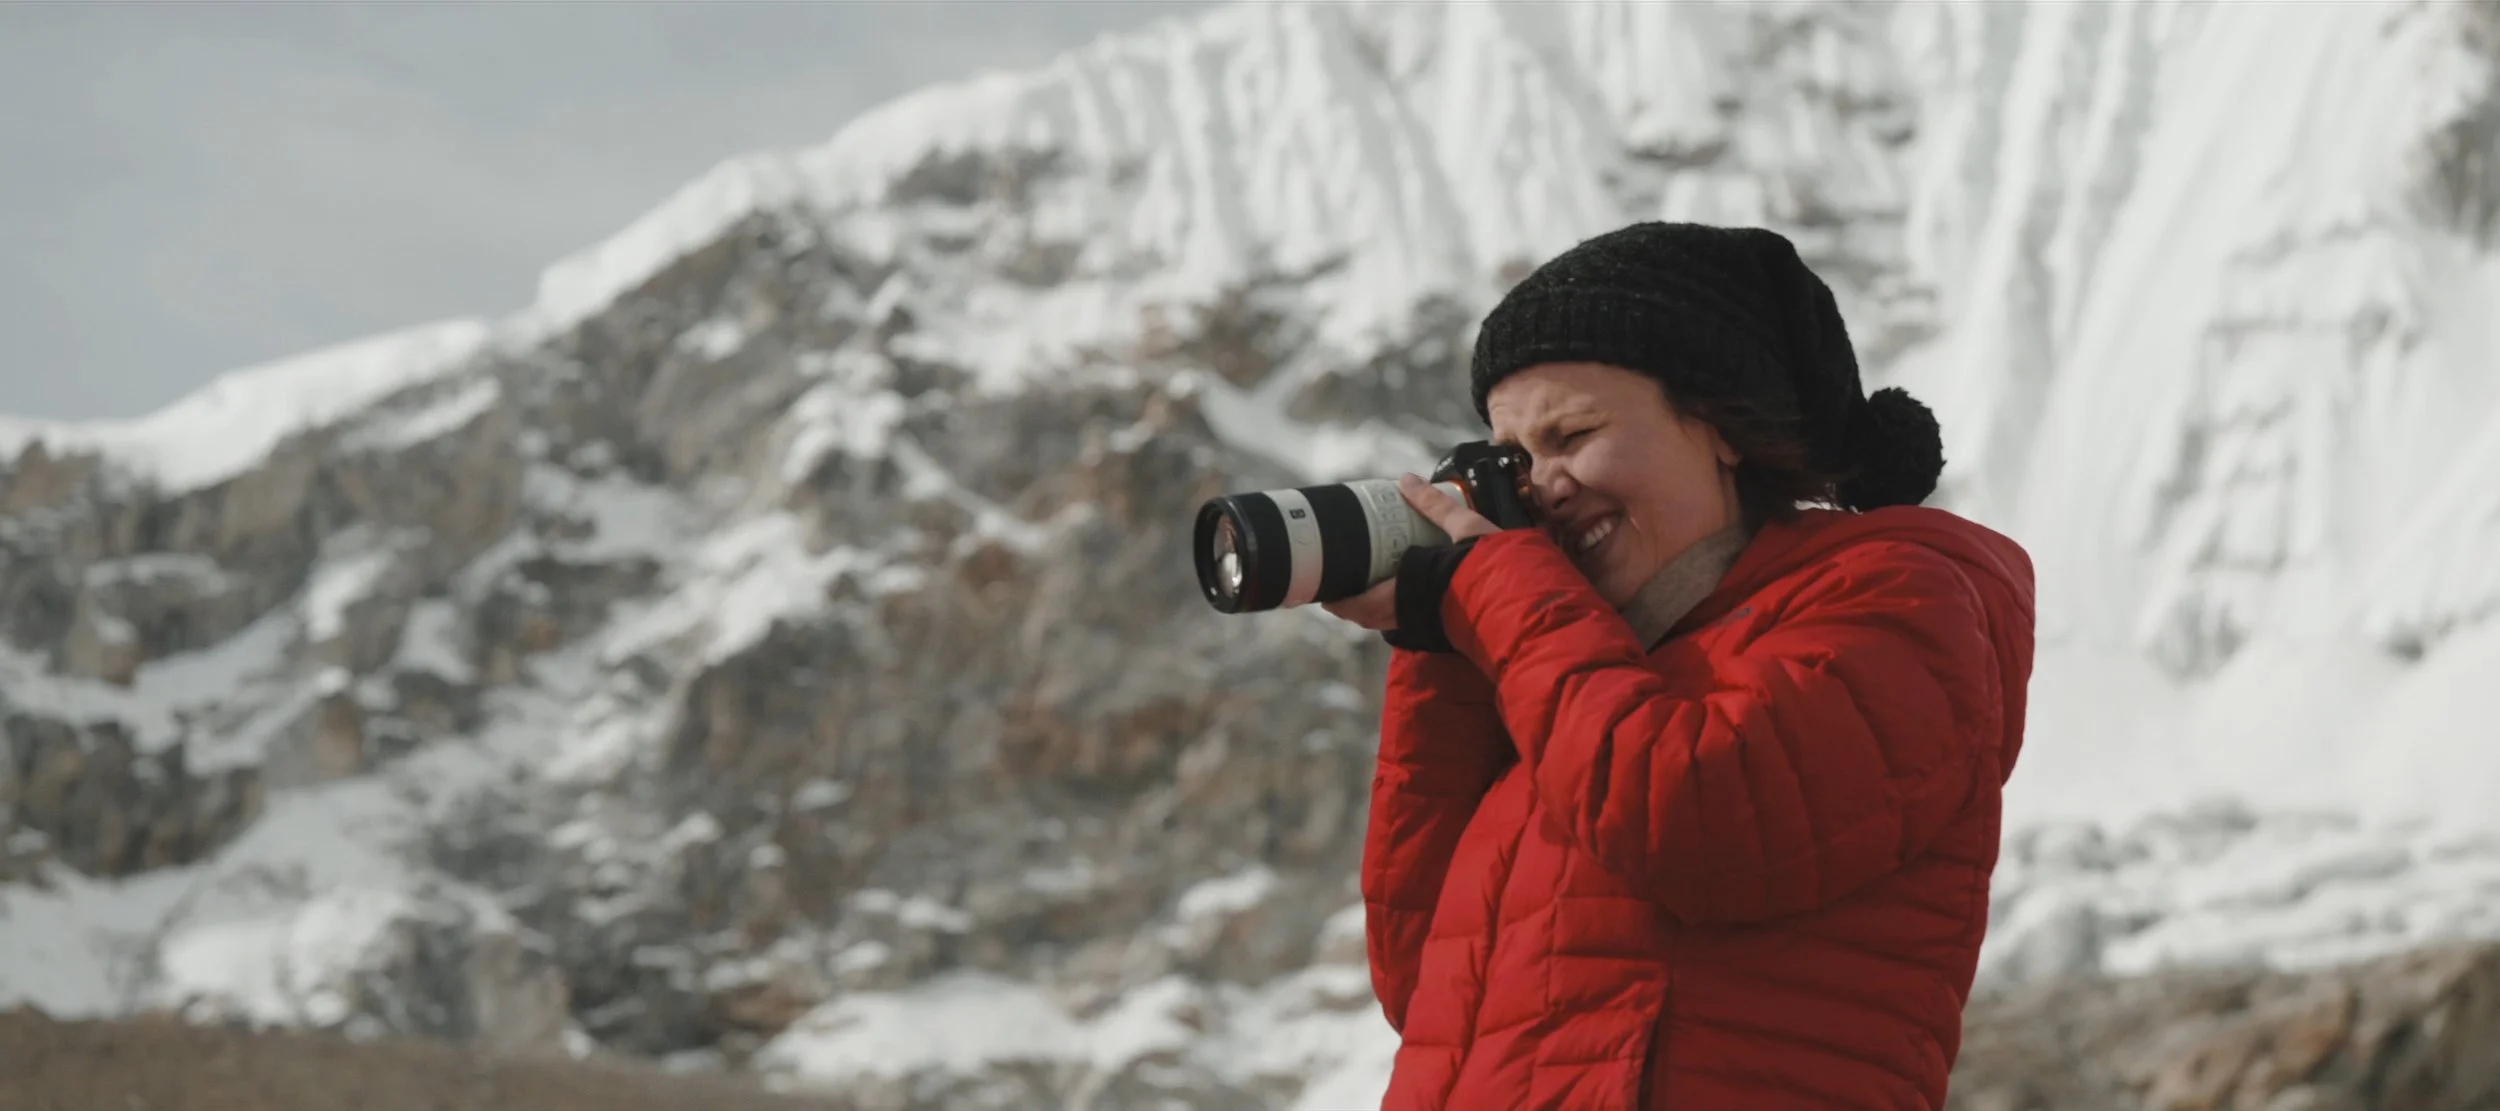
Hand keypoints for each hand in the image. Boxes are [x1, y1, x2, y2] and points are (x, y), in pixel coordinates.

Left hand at [1318, 474, 1500, 631]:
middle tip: (1343, 580)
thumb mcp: (1464, 528)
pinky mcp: (1442, 629)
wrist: (1528, 604)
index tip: (1323, 587)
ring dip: (1373, 606)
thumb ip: (1434, 505)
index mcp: (1404, 593)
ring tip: (1369, 581)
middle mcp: (1410, 615)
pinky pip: (1407, 620)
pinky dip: (1396, 607)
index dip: (1336, 598)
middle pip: (1367, 616)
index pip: (1356, 605)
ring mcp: (1425, 626)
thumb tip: (1406, 480)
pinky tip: (1404, 589)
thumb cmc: (1494, 568)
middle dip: (1352, 601)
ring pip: (1387, 620)